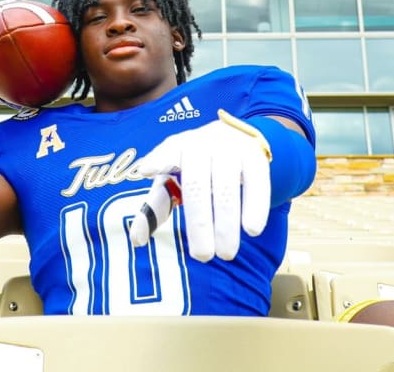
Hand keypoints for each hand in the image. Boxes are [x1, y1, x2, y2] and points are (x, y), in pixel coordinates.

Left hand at [129, 109, 272, 261]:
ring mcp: (230, 149)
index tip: (146, 171)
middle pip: (197, 186)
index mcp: (177, 148)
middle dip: (199, 224)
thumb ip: (156, 206)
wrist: (234, 137)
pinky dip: (255, 208)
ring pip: (226, 189)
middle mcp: (202, 145)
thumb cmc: (196, 167)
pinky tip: (252, 230)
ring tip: (226, 253)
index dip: (158, 161)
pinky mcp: (255, 157)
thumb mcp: (173, 178)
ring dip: (226, 224)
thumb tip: (137, 240)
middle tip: (202, 256)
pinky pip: (256, 184)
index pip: (166, 154)